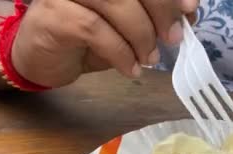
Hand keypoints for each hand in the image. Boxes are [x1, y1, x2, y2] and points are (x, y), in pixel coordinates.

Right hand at [11, 0, 197, 86]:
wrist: (42, 56)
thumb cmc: (88, 35)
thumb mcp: (129, 22)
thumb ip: (155, 13)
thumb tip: (188, 13)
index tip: (190, 9)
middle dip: (161, 10)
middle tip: (173, 38)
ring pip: (116, 3)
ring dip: (141, 35)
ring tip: (150, 58)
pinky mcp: (54, 14)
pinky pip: (96, 30)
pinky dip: (121, 53)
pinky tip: (130, 68)